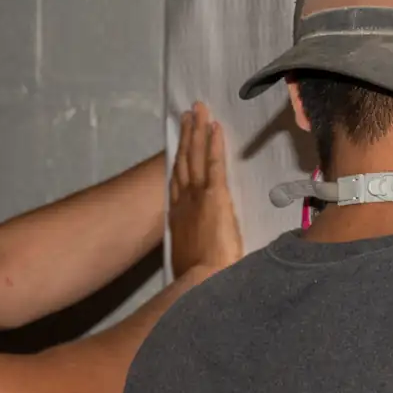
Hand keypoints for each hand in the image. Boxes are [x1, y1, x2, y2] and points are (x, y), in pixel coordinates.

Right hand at [168, 101, 243, 278]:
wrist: (201, 282)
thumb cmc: (201, 278)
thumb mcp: (191, 259)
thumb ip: (195, 245)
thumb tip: (199, 246)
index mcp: (178, 217)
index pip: (177, 182)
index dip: (179, 160)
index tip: (180, 144)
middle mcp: (183, 201)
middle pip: (183, 162)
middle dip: (186, 136)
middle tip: (188, 114)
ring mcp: (197, 197)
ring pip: (195, 157)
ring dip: (196, 132)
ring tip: (197, 111)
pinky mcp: (214, 197)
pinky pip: (214, 164)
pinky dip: (213, 144)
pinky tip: (214, 126)